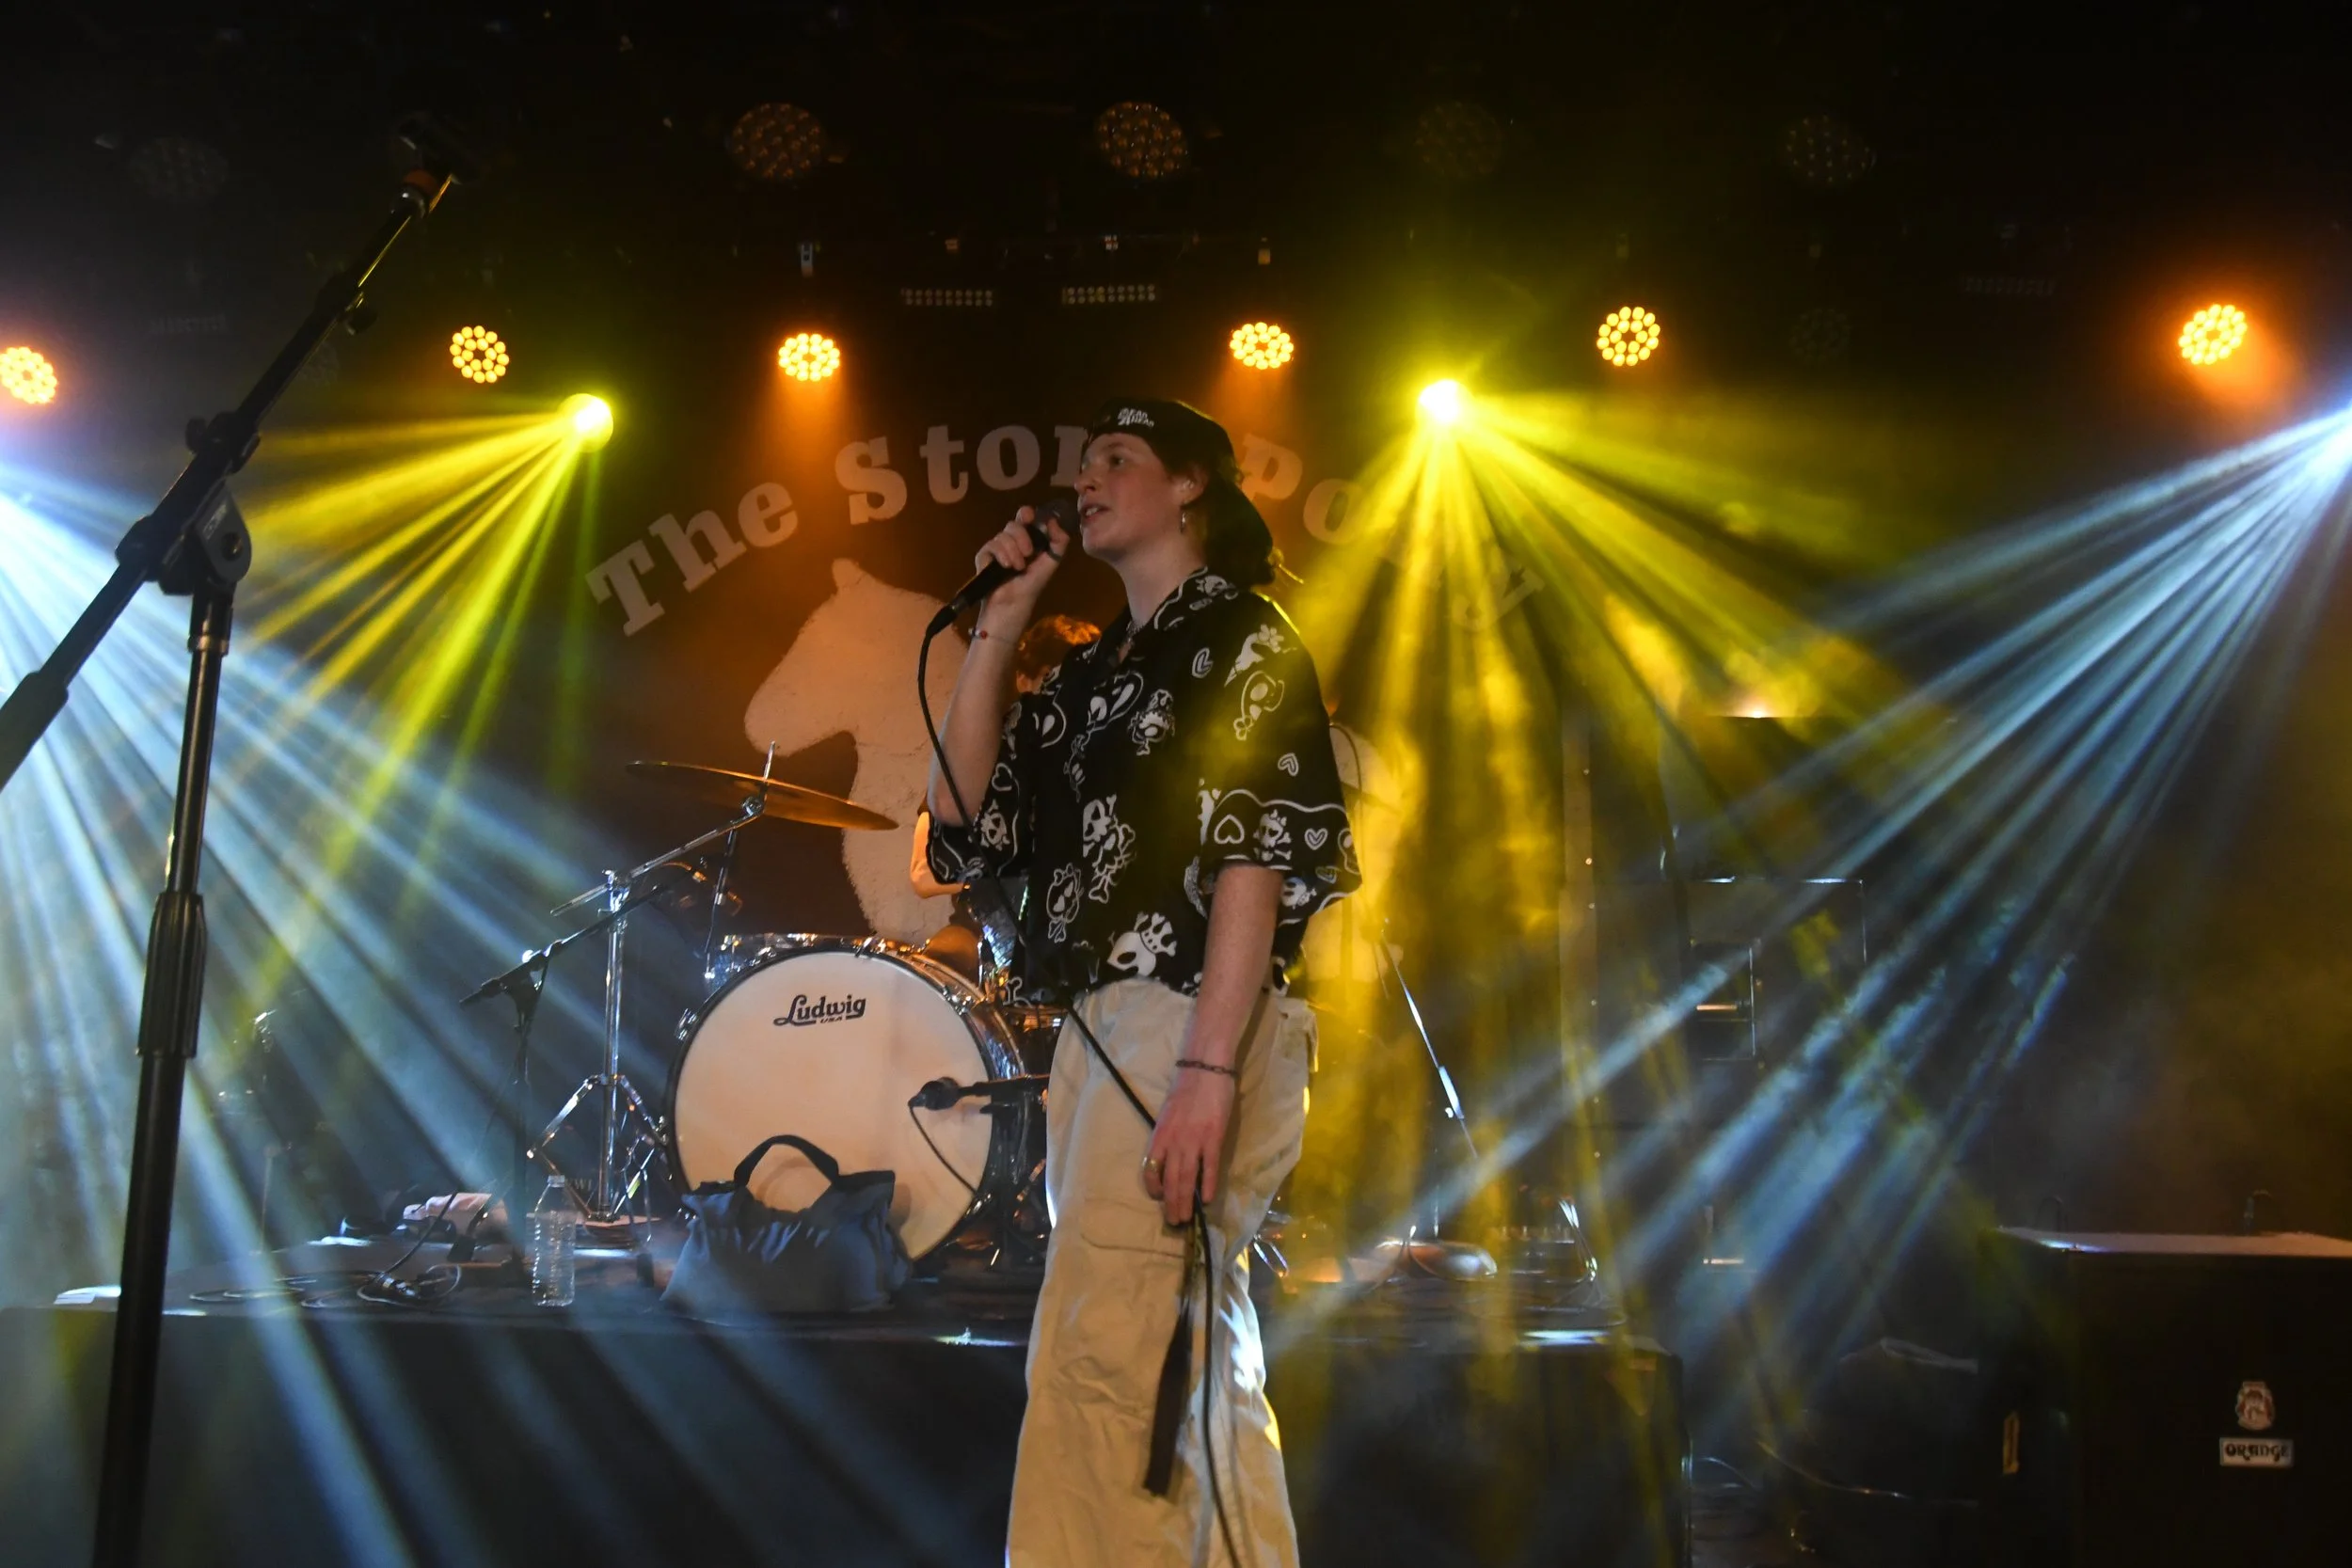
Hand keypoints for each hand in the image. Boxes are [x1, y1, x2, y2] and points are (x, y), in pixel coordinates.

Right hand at [973, 506, 1068, 631]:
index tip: (1030, 516)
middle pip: (1013, 524)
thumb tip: (1053, 520)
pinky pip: (991, 545)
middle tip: (1029, 553)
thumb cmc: (1032, 584)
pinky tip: (1006, 567)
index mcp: (1026, 539)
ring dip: (1013, 551)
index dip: (1026, 513)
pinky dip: (1001, 555)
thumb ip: (1059, 541)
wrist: (1015, 603)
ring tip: (1018, 568)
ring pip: (1003, 535)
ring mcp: (996, 547)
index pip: (1024, 518)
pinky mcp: (983, 556)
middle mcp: (1010, 541)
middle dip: (1022, 536)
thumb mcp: (1051, 561)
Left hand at [1142, 1066, 1235, 1226]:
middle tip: (1174, 1222)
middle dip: (1170, 1203)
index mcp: (1159, 1134)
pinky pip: (1209, 1167)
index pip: (1150, 1168)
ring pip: (1186, 1178)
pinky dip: (1207, 1185)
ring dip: (1185, 1201)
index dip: (1154, 1187)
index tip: (1160, 1198)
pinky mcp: (1213, 1137)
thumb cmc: (1188, 1089)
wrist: (1204, 1068)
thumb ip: (1169, 1136)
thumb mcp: (1169, 1114)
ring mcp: (1193, 1140)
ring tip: (1186, 1218)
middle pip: (1169, 1179)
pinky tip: (1206, 1199)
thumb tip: (1171, 1157)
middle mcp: (1173, 1141)